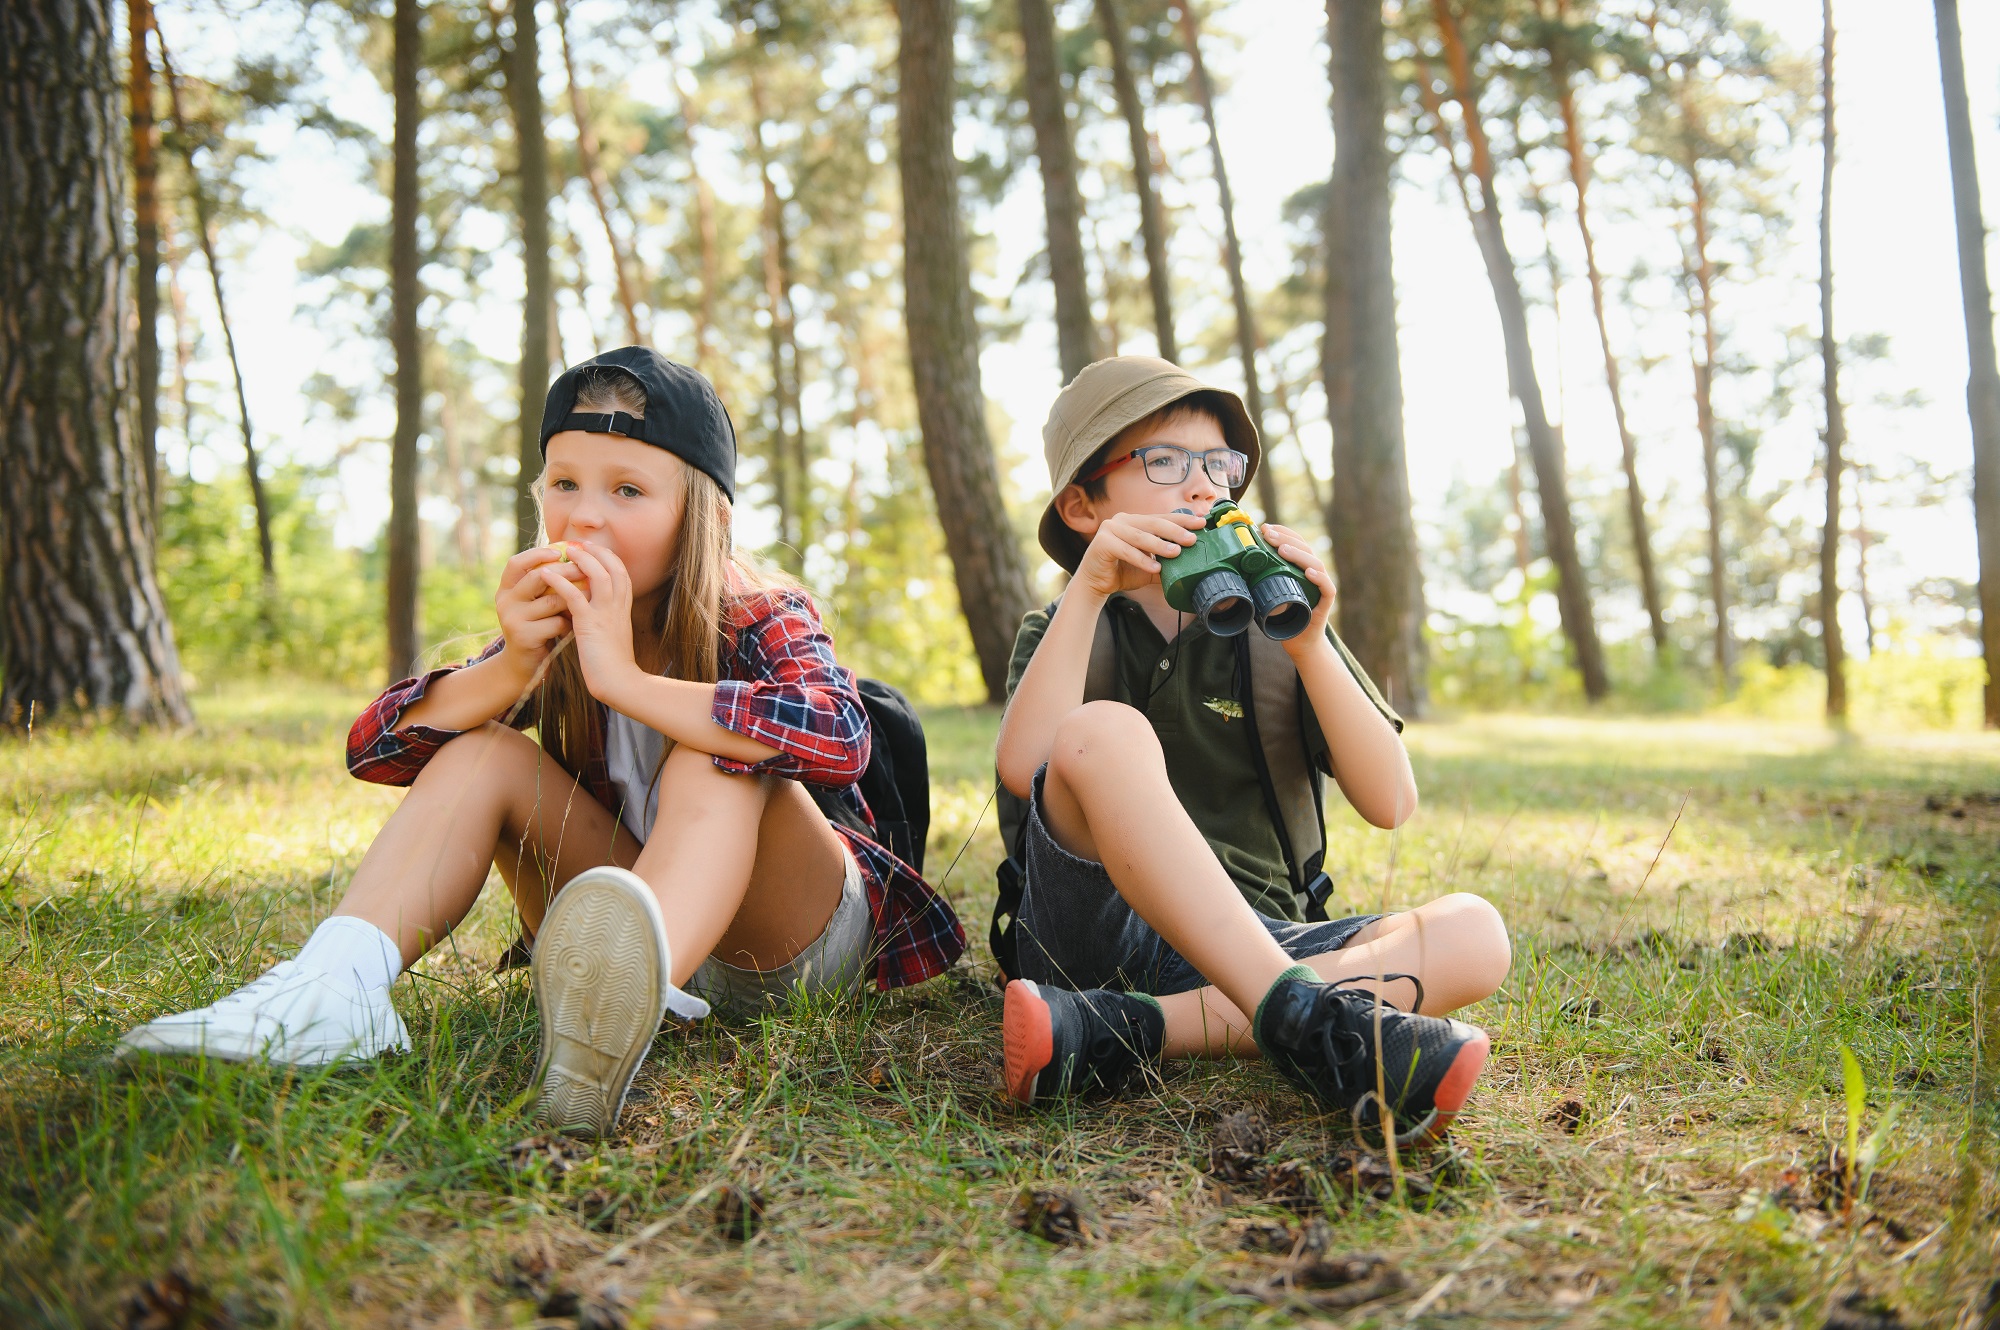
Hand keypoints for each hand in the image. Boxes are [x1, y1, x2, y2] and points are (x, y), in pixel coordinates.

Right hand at [495, 546, 578, 678]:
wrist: (526, 665)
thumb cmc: (539, 626)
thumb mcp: (537, 602)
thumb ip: (547, 583)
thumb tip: (576, 555)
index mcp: (506, 589)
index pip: (516, 563)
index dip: (537, 554)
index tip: (560, 551)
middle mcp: (505, 601)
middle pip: (538, 577)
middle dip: (566, 572)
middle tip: (586, 570)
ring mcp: (512, 619)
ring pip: (552, 600)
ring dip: (575, 600)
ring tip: (589, 599)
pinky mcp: (524, 636)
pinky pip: (556, 622)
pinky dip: (570, 623)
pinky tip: (576, 627)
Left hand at [540, 540, 640, 701]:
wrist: (619, 682)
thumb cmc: (615, 665)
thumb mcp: (614, 636)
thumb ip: (608, 620)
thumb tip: (597, 613)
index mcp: (624, 610)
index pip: (622, 575)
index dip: (609, 559)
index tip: (596, 551)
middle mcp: (618, 607)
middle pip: (614, 568)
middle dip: (598, 552)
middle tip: (581, 544)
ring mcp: (606, 614)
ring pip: (598, 576)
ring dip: (582, 560)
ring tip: (566, 550)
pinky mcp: (590, 624)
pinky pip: (574, 596)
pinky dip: (559, 582)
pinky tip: (546, 574)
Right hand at [1071, 510, 1202, 600]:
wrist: (1095, 584)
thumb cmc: (1122, 571)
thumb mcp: (1150, 565)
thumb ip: (1166, 561)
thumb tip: (1192, 563)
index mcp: (1135, 521)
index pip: (1162, 518)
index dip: (1182, 520)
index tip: (1201, 523)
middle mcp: (1122, 520)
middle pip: (1153, 523)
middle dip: (1174, 531)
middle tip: (1191, 539)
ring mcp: (1110, 529)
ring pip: (1140, 536)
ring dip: (1160, 544)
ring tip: (1177, 552)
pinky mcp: (1102, 543)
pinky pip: (1126, 550)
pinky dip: (1141, 560)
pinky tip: (1155, 567)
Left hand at [1262, 523, 1335, 655]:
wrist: (1299, 641)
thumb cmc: (1283, 615)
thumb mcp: (1268, 592)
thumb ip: (1260, 578)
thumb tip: (1236, 565)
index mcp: (1300, 567)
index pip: (1295, 543)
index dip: (1282, 532)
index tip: (1265, 528)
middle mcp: (1313, 573)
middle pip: (1305, 549)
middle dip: (1285, 539)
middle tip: (1268, 534)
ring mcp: (1321, 587)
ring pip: (1315, 565)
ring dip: (1298, 555)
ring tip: (1282, 549)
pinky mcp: (1326, 603)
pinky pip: (1327, 588)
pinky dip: (1319, 579)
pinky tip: (1308, 573)